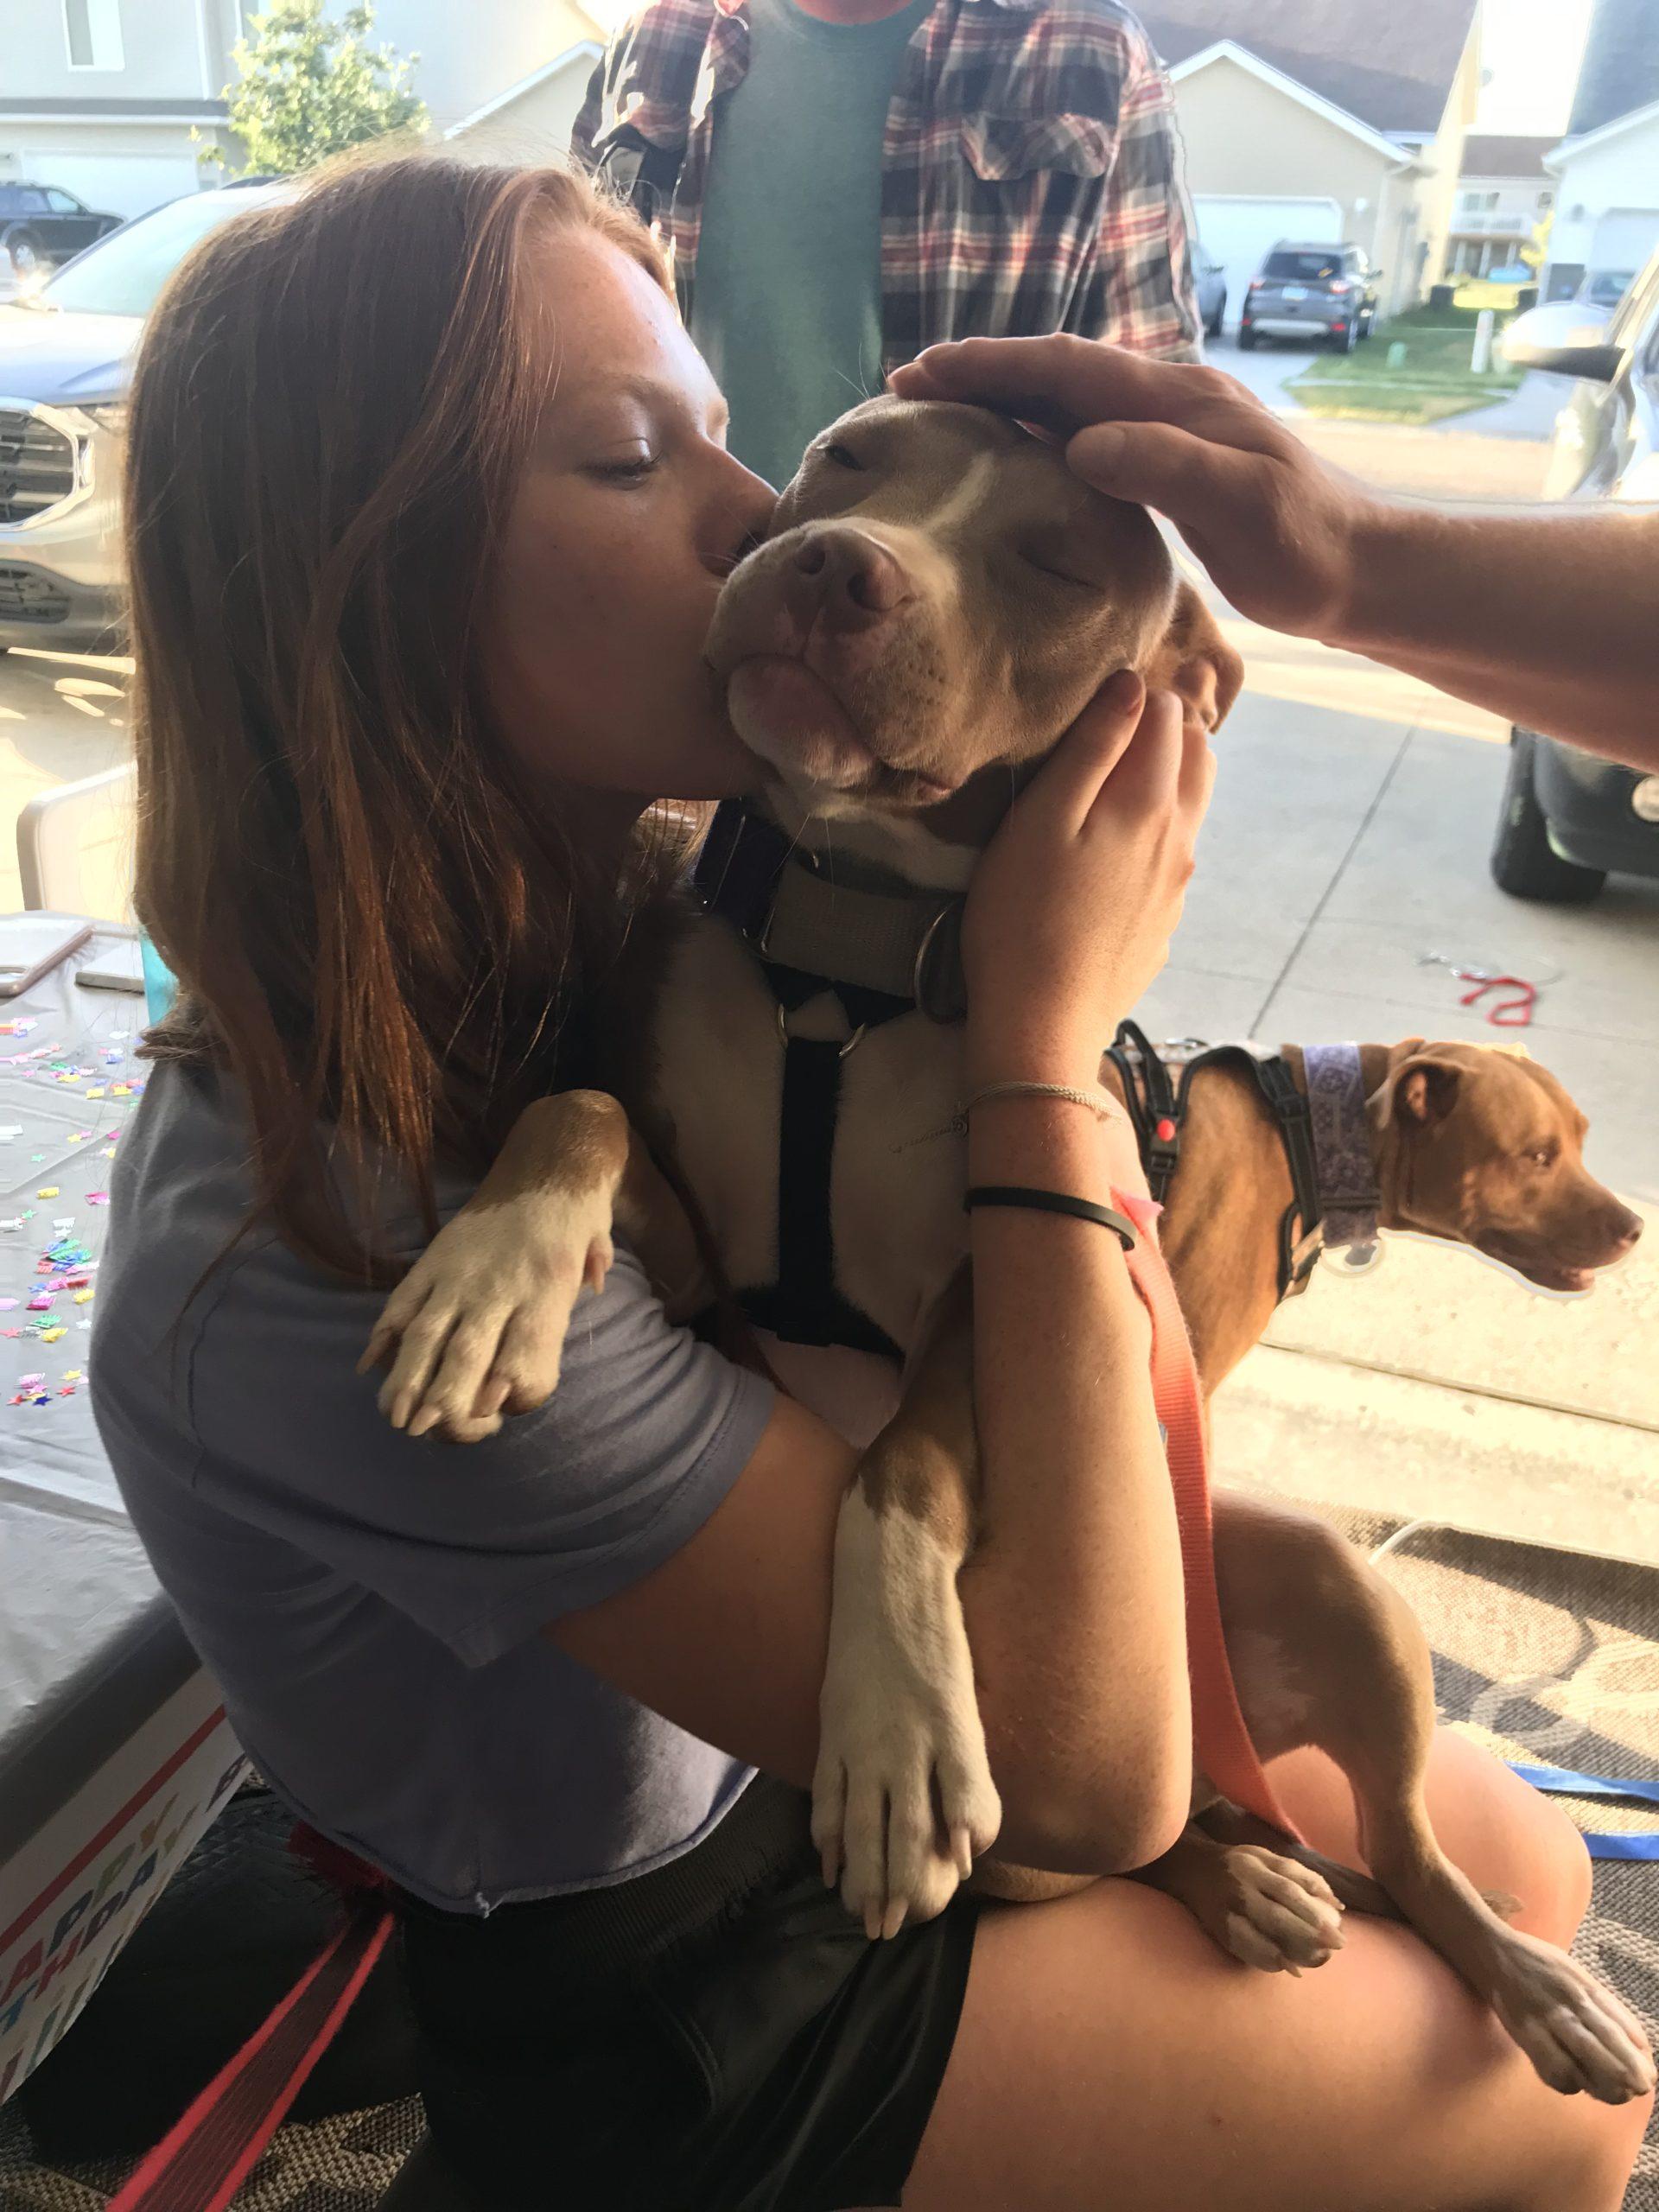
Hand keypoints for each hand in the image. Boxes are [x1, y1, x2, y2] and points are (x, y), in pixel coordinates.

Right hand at [889, 337, 1383, 639]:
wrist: (1361, 572)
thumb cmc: (1305, 546)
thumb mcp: (1241, 506)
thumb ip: (1166, 467)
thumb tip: (1084, 444)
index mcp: (1177, 402)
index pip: (1067, 369)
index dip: (994, 366)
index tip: (927, 371)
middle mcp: (1170, 403)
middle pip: (1059, 374)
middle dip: (983, 372)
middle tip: (907, 383)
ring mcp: (1173, 433)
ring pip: (1070, 401)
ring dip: (1005, 399)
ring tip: (941, 410)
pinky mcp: (1175, 468)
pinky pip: (1089, 436)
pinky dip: (1039, 433)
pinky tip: (1013, 454)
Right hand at [962, 670, 1212, 1085]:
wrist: (1043, 1025)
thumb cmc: (1022, 917)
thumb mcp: (1041, 821)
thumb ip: (1091, 750)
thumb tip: (1134, 686)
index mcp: (1149, 803)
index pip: (1167, 718)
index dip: (1148, 690)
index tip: (1129, 674)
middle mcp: (1178, 839)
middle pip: (1197, 757)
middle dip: (1182, 718)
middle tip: (1169, 687)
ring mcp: (1176, 885)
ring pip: (1195, 806)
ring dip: (1184, 767)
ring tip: (1166, 744)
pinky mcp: (1163, 922)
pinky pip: (1177, 852)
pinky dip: (1169, 820)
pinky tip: (1140, 831)